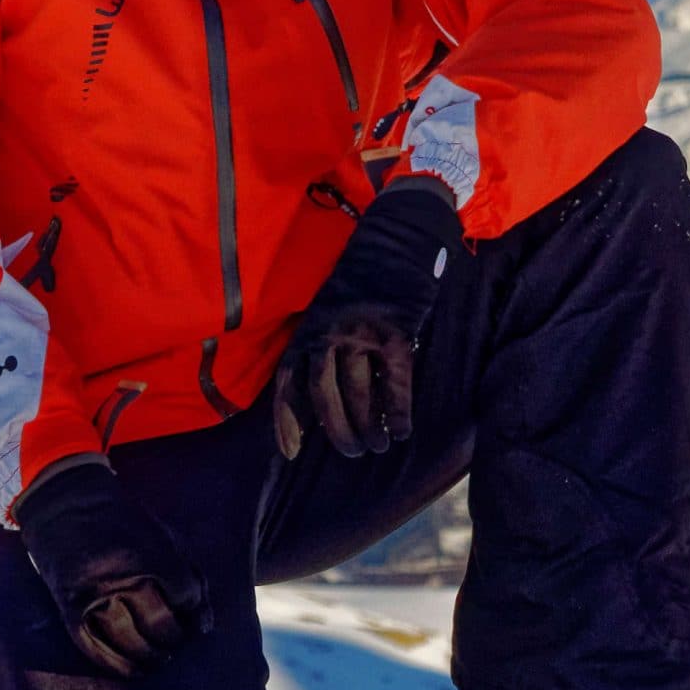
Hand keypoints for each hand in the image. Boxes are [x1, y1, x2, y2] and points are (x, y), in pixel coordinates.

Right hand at [14, 460, 211, 675]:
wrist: (65, 504)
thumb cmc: (122, 521)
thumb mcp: (163, 535)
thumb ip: (189, 575)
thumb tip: (204, 624)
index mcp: (150, 551)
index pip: (185, 596)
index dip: (194, 613)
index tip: (194, 621)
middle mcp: (122, 574)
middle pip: (160, 623)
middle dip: (175, 639)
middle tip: (177, 643)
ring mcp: (92, 594)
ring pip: (129, 642)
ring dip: (151, 657)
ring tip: (161, 659)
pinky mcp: (69, 608)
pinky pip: (95, 648)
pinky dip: (118, 665)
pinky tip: (135, 669)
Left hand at [273, 179, 460, 460]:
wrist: (398, 237)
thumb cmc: (363, 277)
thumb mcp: (328, 306)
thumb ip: (320, 343)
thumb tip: (318, 395)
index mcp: (309, 327)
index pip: (289, 381)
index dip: (288, 420)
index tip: (292, 452)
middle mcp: (330, 332)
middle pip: (325, 393)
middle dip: (337, 429)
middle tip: (351, 452)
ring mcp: (363, 333)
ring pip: (360, 393)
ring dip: (368, 426)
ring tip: (377, 445)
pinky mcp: (396, 334)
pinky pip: (395, 384)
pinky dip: (397, 412)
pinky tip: (401, 431)